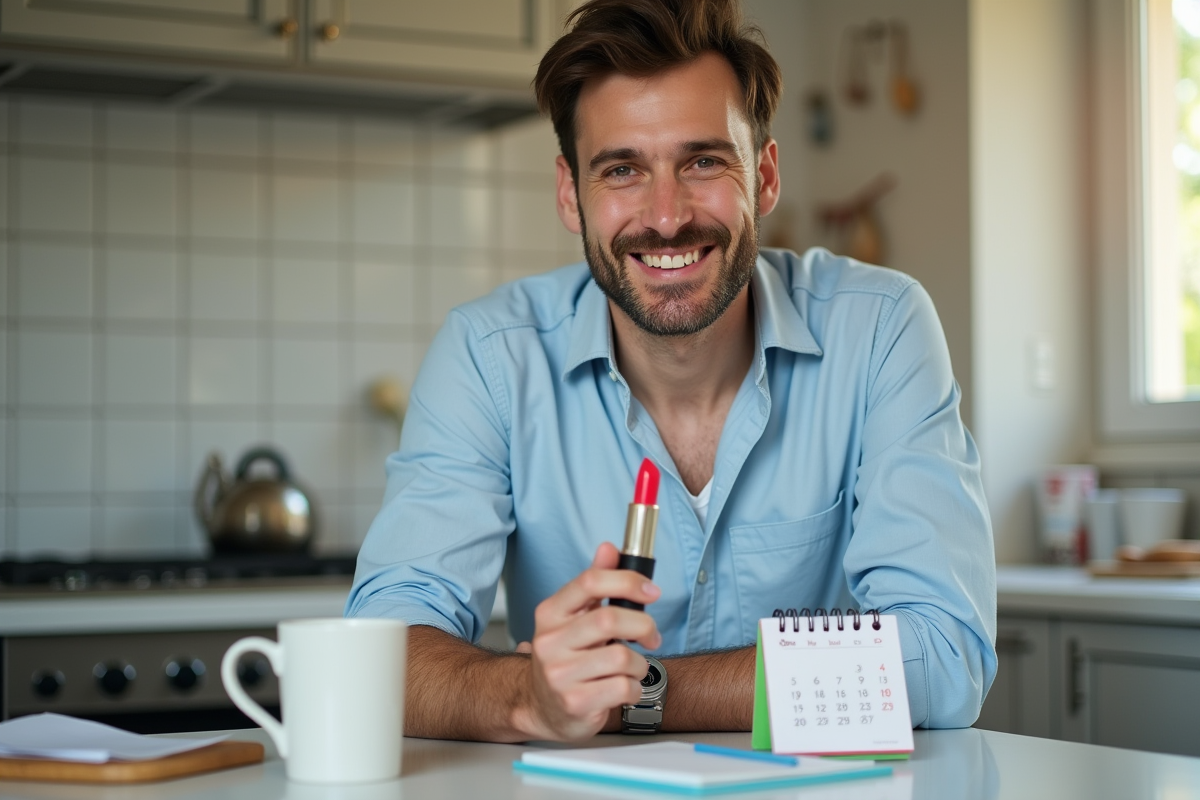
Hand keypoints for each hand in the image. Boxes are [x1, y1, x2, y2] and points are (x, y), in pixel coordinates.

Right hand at [516, 542, 661, 740]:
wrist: (541, 706)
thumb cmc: (566, 656)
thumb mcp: (573, 617)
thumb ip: (593, 584)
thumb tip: (609, 548)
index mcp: (551, 613)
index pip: (590, 582)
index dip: (627, 581)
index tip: (651, 591)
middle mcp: (550, 642)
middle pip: (610, 619)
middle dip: (643, 625)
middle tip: (651, 636)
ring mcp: (560, 675)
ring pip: (622, 658)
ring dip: (639, 664)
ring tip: (631, 668)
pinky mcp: (575, 703)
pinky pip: (624, 688)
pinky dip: (634, 688)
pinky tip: (623, 688)